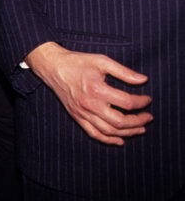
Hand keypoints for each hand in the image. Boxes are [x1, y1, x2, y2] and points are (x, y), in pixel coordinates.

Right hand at [25, 41, 151, 144]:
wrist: (52, 66)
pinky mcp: (77, 117)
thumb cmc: (77, 62)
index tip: (148, 99)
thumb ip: (123, 71)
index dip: (141, 102)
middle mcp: (90, 104)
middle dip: (138, 121)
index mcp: (97, 89)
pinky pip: (94, 134)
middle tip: (148, 117)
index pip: (127, 102)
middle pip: (120, 122)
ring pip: (109, 131)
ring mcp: (82, 113)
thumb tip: (143, 80)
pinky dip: (108, 140)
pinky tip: (120, 140)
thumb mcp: (101, 61)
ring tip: (140, 129)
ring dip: (128, 133)